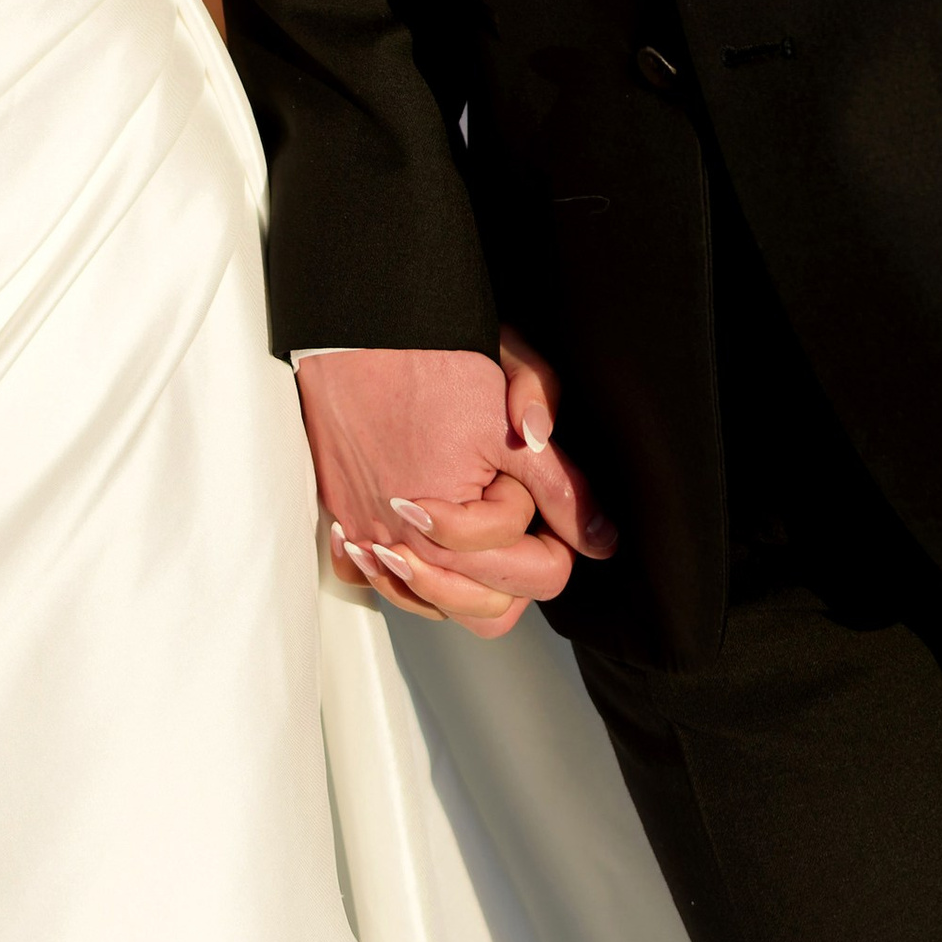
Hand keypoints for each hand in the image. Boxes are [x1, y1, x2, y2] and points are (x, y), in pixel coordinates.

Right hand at [296, 336, 612, 639]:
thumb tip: (600, 541)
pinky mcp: (340, 519)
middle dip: (512, 567)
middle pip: (488, 609)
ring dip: (458, 580)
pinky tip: (413, 535)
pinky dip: (396, 572)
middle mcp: (404, 550)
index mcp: (453, 536)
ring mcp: (366, 538)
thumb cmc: (427, 367)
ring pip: (432, 605)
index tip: (531, 488)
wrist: (356, 332)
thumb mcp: (512, 428)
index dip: (552, 532)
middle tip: (508, 509)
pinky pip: (374, 581)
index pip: (540, 578)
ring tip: (467, 528)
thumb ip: (561, 490)